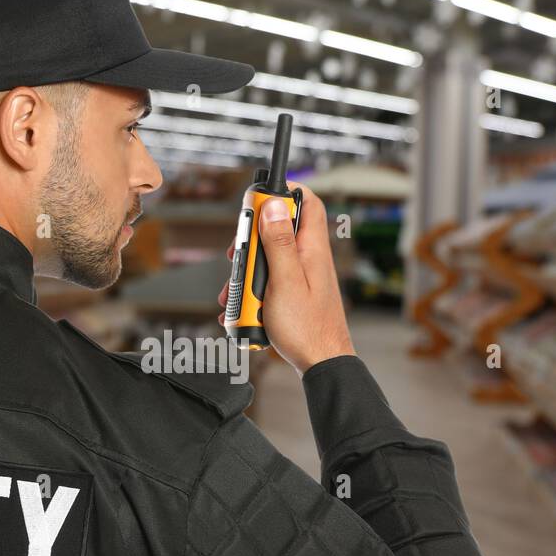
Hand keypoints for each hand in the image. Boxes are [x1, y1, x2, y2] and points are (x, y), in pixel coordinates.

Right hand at [218, 181, 355, 375]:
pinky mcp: (293, 294)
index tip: (259, 198)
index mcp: (312, 249)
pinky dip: (252, 293)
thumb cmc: (307, 328)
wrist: (320, 364)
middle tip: (237, 255)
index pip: (307, 202)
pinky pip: (268, 283)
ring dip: (246, 273)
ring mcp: (300, 277)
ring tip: (235, 293)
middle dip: (252, 241)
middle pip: (277, 230)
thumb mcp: (285, 281)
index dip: (285, 192)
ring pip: (268, 259)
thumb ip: (279, 242)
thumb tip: (274, 205)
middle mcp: (309, 258)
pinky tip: (241, 311)